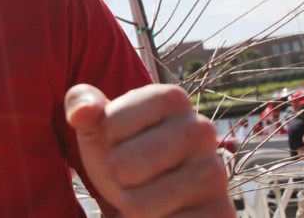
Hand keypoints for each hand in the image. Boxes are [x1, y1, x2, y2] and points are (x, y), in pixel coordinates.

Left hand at [65, 84, 233, 217]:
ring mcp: (215, 173)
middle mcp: (202, 129)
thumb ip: (81, 104)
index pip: (110, 124)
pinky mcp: (222, 214)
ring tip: (146, 195)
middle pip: (122, 166)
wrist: (155, 197)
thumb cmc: (123, 152)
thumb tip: (82, 113)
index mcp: (172, 98)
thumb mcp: (97, 125)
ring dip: (131, 207)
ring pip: (138, 205)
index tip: (121, 139)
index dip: (104, 139)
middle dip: (116, 178)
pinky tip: (165, 214)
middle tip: (132, 175)